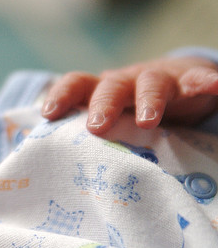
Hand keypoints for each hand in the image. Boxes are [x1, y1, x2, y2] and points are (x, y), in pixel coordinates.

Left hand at [42, 56, 217, 133]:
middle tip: (96, 127)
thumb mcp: (105, 123)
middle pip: (110, 87)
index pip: (76, 85)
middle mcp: (124, 83)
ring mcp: (156, 81)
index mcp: (99, 92)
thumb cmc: (125, 113)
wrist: (170, 90)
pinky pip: (196, 81)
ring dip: (148, 100)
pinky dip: (204, 83)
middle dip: (103, 105)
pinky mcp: (187, 84)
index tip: (48, 114)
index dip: (61, 96)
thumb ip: (80, 137)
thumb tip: (46, 166)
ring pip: (151, 84)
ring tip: (148, 120)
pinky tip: (214, 87)